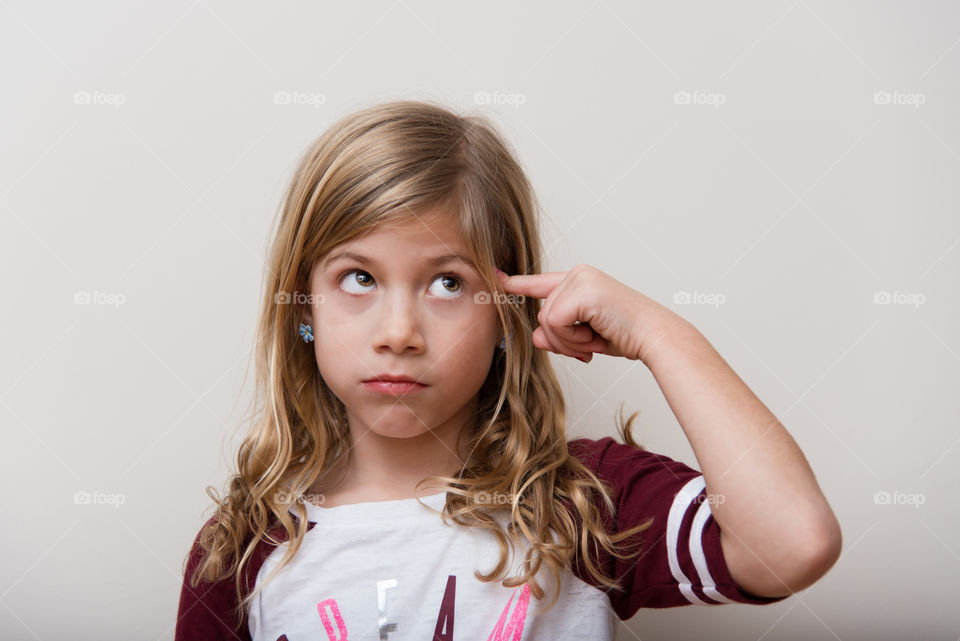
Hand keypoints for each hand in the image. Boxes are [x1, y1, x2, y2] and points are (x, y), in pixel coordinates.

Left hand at [495, 264, 674, 362]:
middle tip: (590, 344)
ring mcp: (579, 279)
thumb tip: (536, 337)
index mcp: (579, 280)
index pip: (541, 283)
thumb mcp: (584, 337)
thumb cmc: (626, 335)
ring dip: (569, 342)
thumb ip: (558, 334)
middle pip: (542, 314)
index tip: (497, 278)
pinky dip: (572, 339)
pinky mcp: (582, 291)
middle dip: (562, 339)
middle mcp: (577, 274)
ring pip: (546, 321)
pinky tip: (594, 337)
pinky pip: (555, 323)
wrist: (654, 337)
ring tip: (595, 340)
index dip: (517, 283)